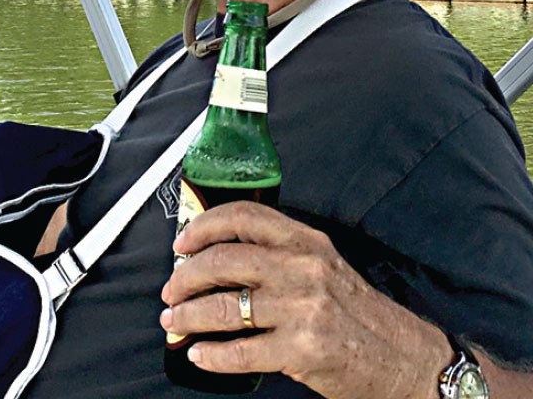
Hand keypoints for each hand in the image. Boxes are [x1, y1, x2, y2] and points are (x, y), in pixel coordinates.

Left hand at [160, 201, 450, 398]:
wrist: (407, 361)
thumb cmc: (360, 315)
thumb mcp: (325, 267)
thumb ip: (280, 255)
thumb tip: (217, 258)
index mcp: (307, 242)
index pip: (244, 216)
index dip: (203, 226)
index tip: (181, 243)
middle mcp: (304, 269)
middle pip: (223, 261)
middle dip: (185, 276)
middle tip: (170, 289)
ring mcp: (304, 310)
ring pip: (225, 307)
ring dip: (189, 316)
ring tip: (173, 320)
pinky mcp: (304, 351)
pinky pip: (242, 352)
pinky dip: (213, 355)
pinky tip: (200, 355)